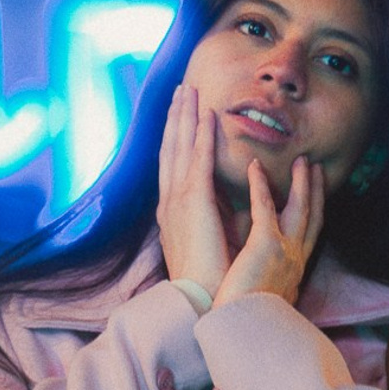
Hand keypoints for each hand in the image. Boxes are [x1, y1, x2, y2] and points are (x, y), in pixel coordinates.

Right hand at [156, 83, 230, 297]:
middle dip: (176, 117)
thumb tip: (220, 199)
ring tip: (189, 91)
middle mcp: (168, 200)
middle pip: (170, 148)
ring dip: (185, 117)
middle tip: (181, 90)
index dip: (175, 135)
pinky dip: (201, 136)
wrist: (201, 299)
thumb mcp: (205, 239)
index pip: (171, 163)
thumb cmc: (208, 276)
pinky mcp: (193, 202)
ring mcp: (177, 200)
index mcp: (170, 210)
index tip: (180, 112)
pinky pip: (197, 160)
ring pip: (180, 147)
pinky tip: (206, 115)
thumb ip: (208, 215)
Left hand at [212, 156, 324, 308]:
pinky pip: (265, 206)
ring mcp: (285, 251)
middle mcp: (295, 260)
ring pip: (300, 208)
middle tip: (316, 167)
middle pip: (313, 217)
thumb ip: (266, 274)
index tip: (314, 193)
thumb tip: (257, 264)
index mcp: (293, 271)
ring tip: (301, 161)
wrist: (241, 334)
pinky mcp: (266, 245)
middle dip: (316, 191)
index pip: (308, 236)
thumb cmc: (244, 319)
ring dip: (301, 182)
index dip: (313, 211)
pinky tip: (254, 166)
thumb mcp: (264, 294)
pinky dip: (261, 184)